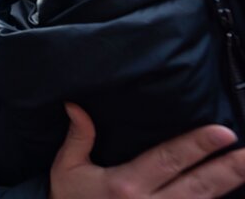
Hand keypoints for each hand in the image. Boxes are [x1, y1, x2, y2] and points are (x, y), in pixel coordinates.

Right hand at [50, 103, 244, 198]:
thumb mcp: (67, 169)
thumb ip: (78, 137)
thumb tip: (76, 105)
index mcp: (124, 186)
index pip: (167, 161)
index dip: (196, 147)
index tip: (223, 133)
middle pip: (196, 187)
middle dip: (226, 170)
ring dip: (228, 187)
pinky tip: (232, 197)